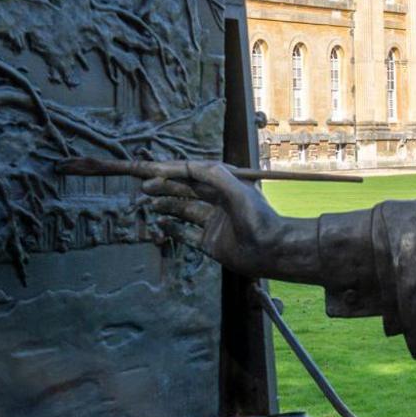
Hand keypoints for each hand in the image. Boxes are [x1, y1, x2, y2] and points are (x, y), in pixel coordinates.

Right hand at [136, 161, 308, 277]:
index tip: (153, 170)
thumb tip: (188, 165)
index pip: (193, 174)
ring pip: (183, 210)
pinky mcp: (210, 243)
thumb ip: (214, 175)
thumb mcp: (238, 190)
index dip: (173, 171)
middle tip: (144, 186)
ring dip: (166, 205)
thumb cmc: (259, 218)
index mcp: (225, 186)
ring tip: (149, 202)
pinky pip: (186, 234)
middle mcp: (218, 202)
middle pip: (186, 190)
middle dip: (165, 187)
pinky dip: (172, 228)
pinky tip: (159, 223)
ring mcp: (212, 223)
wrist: (272, 251)